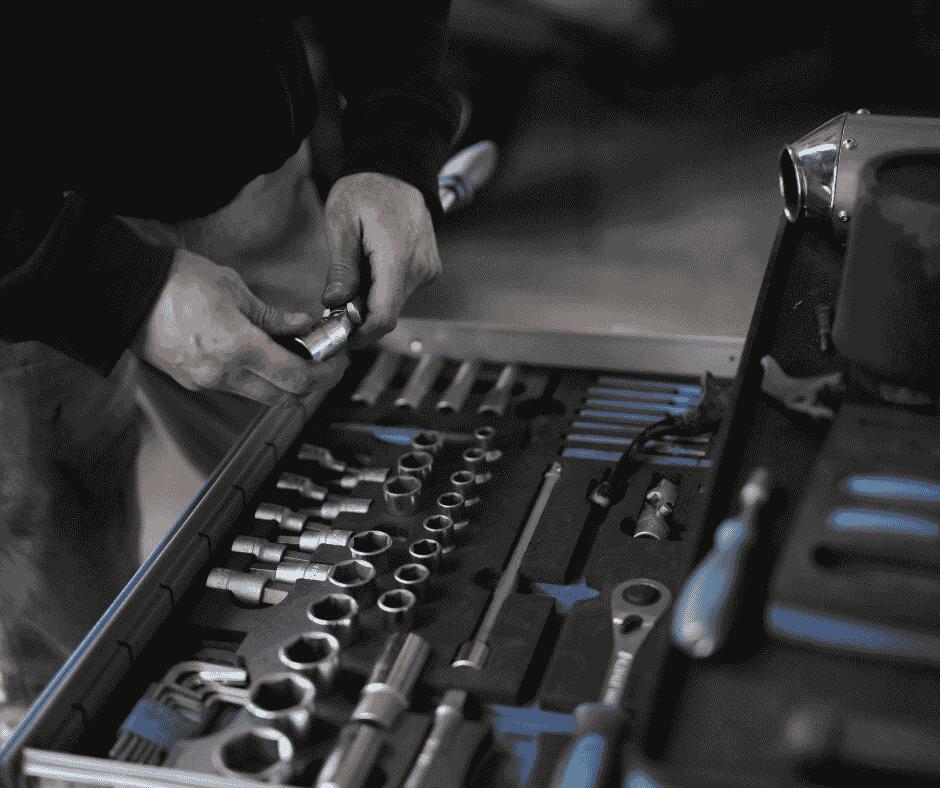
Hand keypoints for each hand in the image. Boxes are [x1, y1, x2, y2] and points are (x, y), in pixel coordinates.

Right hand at [134, 249, 347, 403]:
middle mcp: (224, 374)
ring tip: (295, 355)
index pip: (297, 378)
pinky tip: (263, 356)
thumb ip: (273, 315)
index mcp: (238, 348)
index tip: (337, 362)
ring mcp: (207, 382)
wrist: (126, 293)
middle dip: (311, 383)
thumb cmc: (177, 282)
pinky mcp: (195, 382)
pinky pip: (237, 388)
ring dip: (284, 382)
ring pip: (261, 395)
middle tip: (324, 362)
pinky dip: (258, 378)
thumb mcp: (234, 289)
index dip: (325, 374)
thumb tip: (303, 325)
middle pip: (284, 397)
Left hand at [321, 173, 441, 344]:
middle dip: (360, 317)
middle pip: (388, 312)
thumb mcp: (341, 222)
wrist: (397, 170)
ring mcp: (427, 269)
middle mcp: (419, 268)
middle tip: (334, 306)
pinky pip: (403, 291)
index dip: (360, 333)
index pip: (384, 315)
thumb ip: (341, 267)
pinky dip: (383, 290)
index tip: (340, 336)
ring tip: (352, 279)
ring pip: (395, 303)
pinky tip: (371, 270)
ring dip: (370, 303)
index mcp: (396, 256)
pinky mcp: (429, 269)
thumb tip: (335, 304)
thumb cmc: (366, 190)